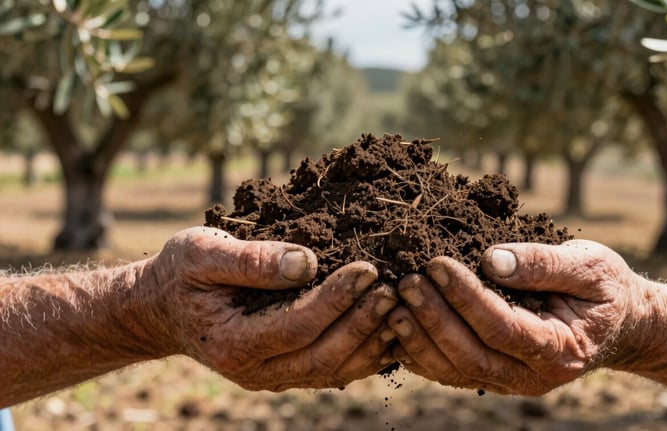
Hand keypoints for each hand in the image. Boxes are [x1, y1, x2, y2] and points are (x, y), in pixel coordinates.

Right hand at [135, 227, 397, 390]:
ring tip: (400, 308)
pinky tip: (387, 329)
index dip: (337, 299)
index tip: (368, 268)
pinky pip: (331, 370)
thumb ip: (251, 259)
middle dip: (363, 323)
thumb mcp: (202, 253)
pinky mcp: (284, 372)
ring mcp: (271, 377)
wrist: (163, 308)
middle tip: (394, 290)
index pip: (297, 326)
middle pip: (322, 356)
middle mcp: (254, 371)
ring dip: (370, 342)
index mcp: (233, 343)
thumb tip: (307, 262)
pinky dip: (363, 353)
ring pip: (332, 370)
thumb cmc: (181, 274)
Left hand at [384, 239, 646, 394]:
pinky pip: (451, 372)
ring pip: (456, 370)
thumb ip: (543, 264)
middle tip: (406, 281)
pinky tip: (399, 326)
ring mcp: (512, 382)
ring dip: (420, 338)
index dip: (465, 297)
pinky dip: (421, 353)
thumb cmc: (604, 288)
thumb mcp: (589, 266)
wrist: (616, 323)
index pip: (502, 327)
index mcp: (561, 349)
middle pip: (472, 355)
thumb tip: (493, 260)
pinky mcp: (494, 377)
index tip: (436, 264)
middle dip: (434, 318)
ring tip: (394, 303)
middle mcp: (533, 376)